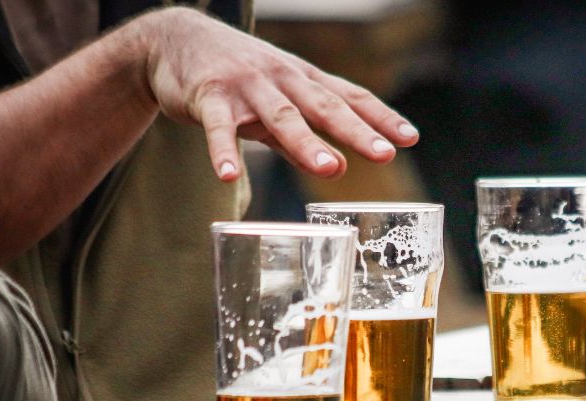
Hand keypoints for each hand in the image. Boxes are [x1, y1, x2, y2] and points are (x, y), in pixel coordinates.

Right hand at [140, 8, 418, 180]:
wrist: (175, 40)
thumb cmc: (237, 78)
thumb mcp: (276, 103)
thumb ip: (302, 135)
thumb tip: (338, 165)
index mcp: (304, 81)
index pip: (350, 98)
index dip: (381, 117)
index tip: (410, 138)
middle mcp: (282, 80)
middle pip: (324, 107)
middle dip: (356, 131)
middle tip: (384, 153)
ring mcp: (246, 86)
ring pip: (281, 116)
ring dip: (305, 142)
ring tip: (330, 168)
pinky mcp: (209, 96)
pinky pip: (218, 127)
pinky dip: (223, 152)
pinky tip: (229, 176)